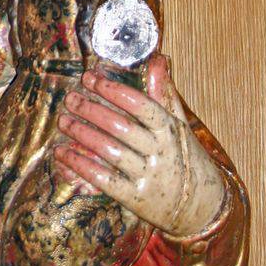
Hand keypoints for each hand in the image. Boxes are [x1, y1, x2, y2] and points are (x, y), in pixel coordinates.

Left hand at [54, 56, 226, 236]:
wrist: (202, 206)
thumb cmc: (185, 157)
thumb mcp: (179, 124)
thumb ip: (165, 93)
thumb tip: (158, 59)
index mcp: (170, 130)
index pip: (141, 105)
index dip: (113, 90)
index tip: (90, 78)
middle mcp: (160, 153)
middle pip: (121, 127)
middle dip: (92, 110)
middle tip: (70, 98)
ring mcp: (148, 177)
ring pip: (110, 151)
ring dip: (83, 134)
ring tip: (63, 121)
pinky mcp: (136, 198)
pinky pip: (104, 180)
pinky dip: (81, 165)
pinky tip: (63, 153)